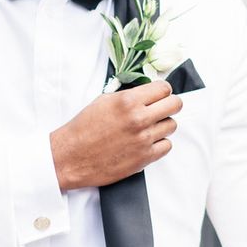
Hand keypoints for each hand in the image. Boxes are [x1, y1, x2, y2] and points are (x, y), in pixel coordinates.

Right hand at [50, 81, 181, 189]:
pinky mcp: (145, 158)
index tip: (159, 94)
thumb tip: (147, 93)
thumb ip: (128, 95)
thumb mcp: (103, 101)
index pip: (164, 88)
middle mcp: (139, 118)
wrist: (71, 156)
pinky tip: (145, 142)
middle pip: (175, 104)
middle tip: (161, 108)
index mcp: (128, 101)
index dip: (162, 91)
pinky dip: (159, 143)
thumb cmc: (83, 128)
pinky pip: (167, 146)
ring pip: (172, 125)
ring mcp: (144, 139)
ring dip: (162, 125)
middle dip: (170, 104)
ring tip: (147, 127)